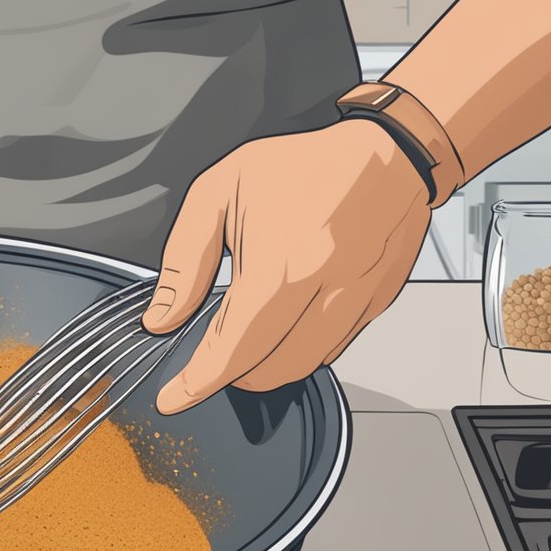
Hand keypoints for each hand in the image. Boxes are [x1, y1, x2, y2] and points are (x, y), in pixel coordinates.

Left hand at [143, 119, 432, 413]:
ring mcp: (358, 302)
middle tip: (207, 358)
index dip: (197, 383)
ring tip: (243, 341)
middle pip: (269, 370)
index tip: (173, 398)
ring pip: (304, 366)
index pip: (232, 349)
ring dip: (266, 367)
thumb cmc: (303, 165)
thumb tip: (162, 317)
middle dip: (230, 374)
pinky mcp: (377, 305)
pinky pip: (333, 349)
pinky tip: (285, 324)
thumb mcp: (218, 194)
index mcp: (281, 264)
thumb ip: (184, 262)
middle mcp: (326, 290)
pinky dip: (301, 350)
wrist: (387, 151)